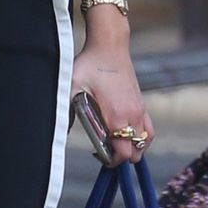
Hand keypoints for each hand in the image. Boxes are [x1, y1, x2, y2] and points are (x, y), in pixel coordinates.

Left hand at [71, 40, 151, 164]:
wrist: (109, 46)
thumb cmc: (89, 65)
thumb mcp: (71, 87)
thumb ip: (65, 112)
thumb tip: (59, 133)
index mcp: (116, 116)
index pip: (123, 153)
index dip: (111, 161)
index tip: (98, 155)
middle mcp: (133, 116)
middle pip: (135, 152)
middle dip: (120, 157)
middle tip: (104, 150)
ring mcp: (140, 110)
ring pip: (144, 143)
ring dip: (132, 148)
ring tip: (115, 143)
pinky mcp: (142, 104)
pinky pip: (149, 130)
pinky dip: (141, 138)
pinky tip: (126, 134)